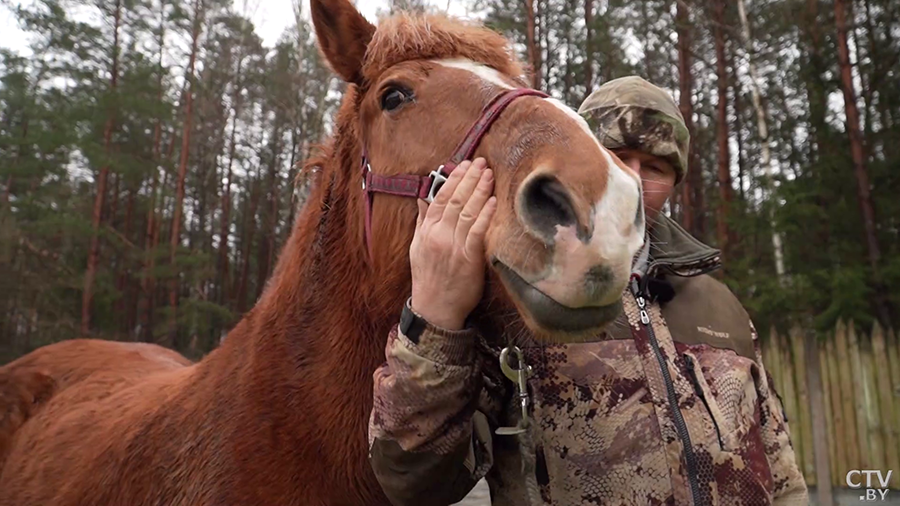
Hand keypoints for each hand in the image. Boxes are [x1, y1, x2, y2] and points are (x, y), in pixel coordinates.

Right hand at [409, 158, 496, 330]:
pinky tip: (492, 201)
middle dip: (469, 178)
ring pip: (467, 212)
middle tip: (480, 162)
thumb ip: (422, 221)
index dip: (453, 179)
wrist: (434, 308)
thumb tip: (423, 199)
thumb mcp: (417, 247)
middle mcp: (439, 235)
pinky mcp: (469, 259)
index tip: (463, 165)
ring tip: (488, 174)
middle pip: (455, 200)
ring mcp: (453, 247)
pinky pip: (477, 232)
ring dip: (479, 190)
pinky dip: (485, 215)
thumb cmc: (428, 278)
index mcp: (426, 231)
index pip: (439, 198)